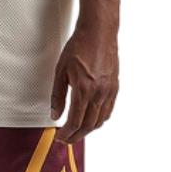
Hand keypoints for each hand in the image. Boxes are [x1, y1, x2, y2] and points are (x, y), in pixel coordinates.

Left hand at [51, 24, 119, 144]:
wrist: (99, 31)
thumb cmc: (79, 47)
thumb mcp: (61, 71)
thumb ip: (57, 96)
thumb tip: (55, 115)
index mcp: (84, 89)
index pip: (75, 122)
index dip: (67, 133)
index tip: (60, 137)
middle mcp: (99, 93)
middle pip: (88, 126)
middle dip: (76, 136)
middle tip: (66, 139)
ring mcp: (109, 91)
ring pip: (100, 121)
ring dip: (87, 130)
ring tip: (77, 131)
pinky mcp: (115, 87)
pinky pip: (108, 111)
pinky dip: (99, 120)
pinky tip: (91, 119)